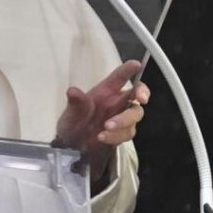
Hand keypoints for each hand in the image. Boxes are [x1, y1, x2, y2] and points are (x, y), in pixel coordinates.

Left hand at [54, 60, 149, 185]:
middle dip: (141, 93)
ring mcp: (121, 118)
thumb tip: (72, 91)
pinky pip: (127, 133)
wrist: (73, 148)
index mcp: (105, 91)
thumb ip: (75, 103)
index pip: (119, 77)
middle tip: (141, 99)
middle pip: (137, 94)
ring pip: (135, 115)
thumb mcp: (71, 113)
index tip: (137, 65)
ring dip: (123, 121)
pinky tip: (102, 137)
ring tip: (106, 127)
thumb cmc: (73, 123)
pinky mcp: (122, 133)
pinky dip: (116, 136)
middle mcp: (116, 102)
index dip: (129, 69)